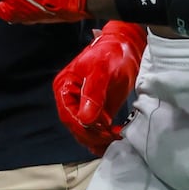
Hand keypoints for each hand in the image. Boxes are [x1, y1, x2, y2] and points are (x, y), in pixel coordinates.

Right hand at [53, 20, 145, 155]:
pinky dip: (104, 138)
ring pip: (85, 133)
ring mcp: (82, 106)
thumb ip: (93, 93)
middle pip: (76, 127)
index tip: (102, 132)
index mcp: (64, 87)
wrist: (125, 50)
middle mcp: (69, 99)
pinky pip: (95, 131)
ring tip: (116, 137)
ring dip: (99, 140)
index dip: (83, 128)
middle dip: (93, 136)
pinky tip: (115, 137)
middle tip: (112, 136)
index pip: (68, 115)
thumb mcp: (101, 70)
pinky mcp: (96, 112)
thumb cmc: (110, 54)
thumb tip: (85, 118)